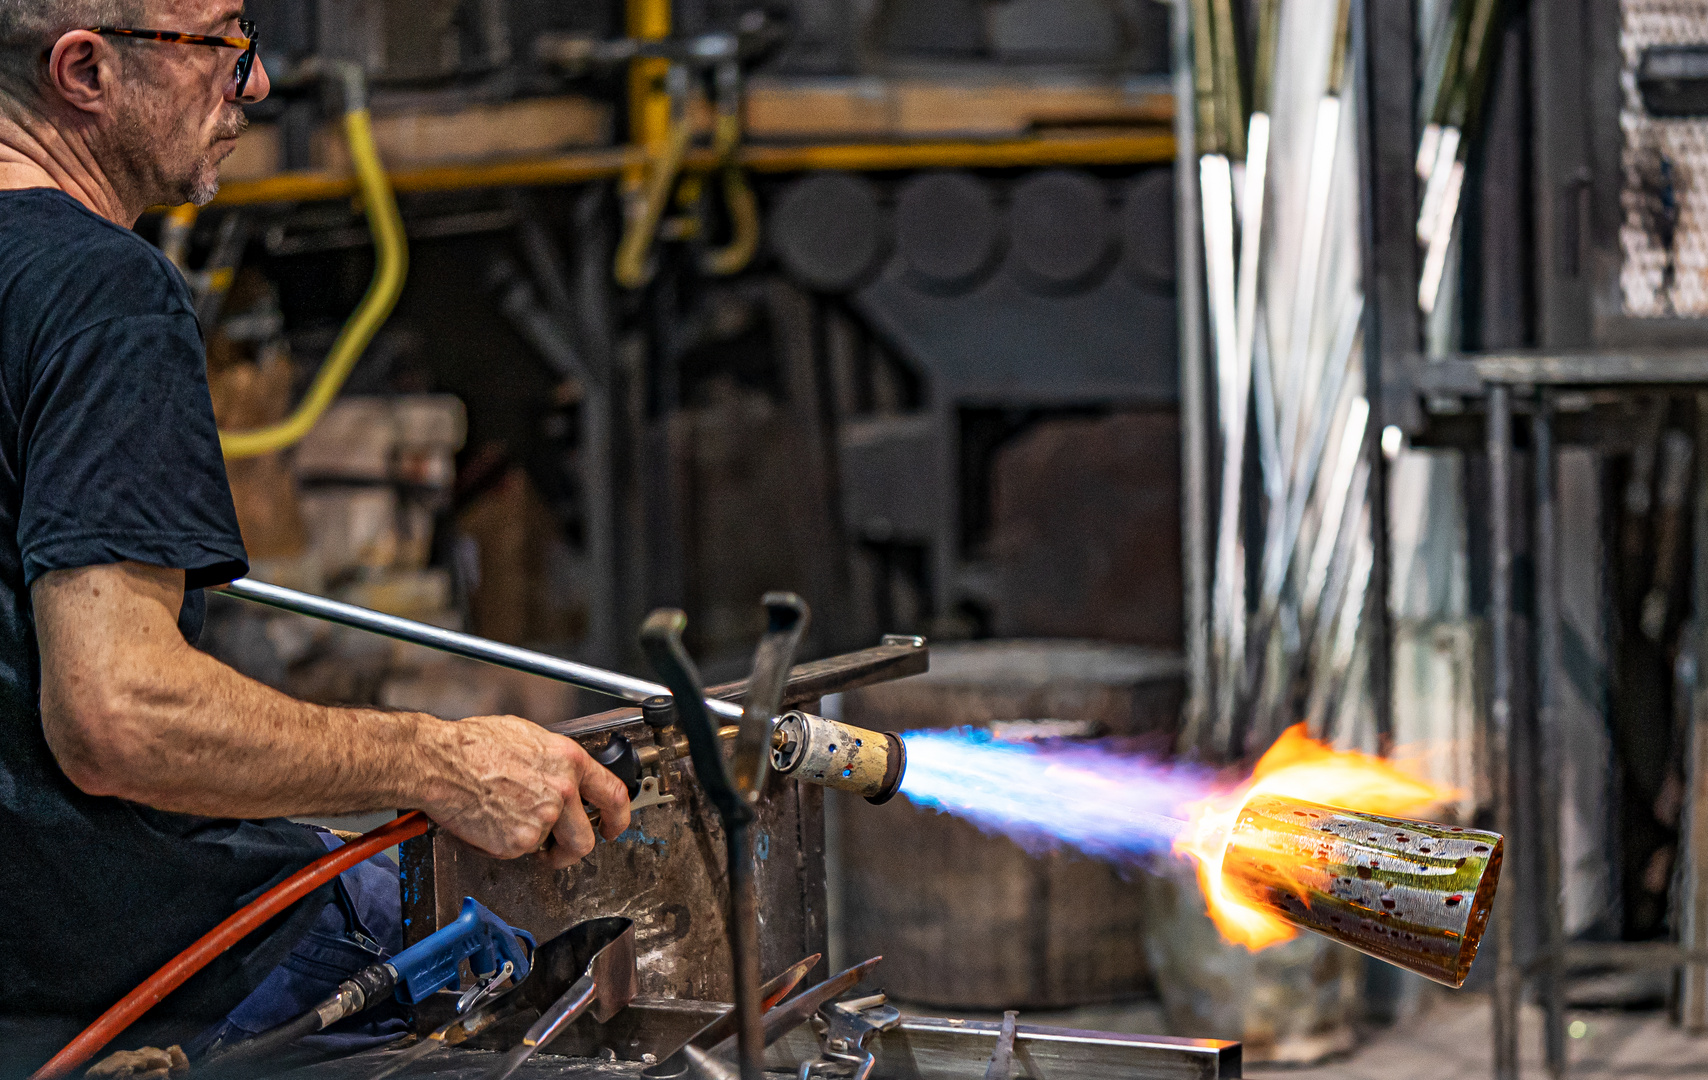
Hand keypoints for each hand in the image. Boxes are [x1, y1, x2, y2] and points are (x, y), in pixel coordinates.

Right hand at [418, 715, 631, 867]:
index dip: (619, 818)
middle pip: (585, 839)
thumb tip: (562, 773)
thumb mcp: (529, 737)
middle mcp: (562, 791)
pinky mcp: (516, 842)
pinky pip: (520, 852)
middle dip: (573, 848)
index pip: (613, 795)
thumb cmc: (474, 746)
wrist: (441, 763)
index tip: (612, 827)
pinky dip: (506, 845)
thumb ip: (554, 761)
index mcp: (569, 761)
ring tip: (514, 827)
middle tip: (560, 847)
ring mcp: (541, 820)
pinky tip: (492, 823)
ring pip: (551, 850)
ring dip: (539, 848)